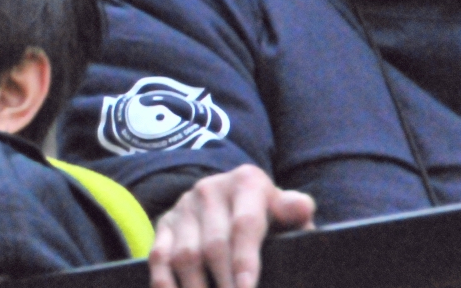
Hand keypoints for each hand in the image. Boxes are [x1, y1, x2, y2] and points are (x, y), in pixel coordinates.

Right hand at [148, 164, 313, 287]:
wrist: (232, 197)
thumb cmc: (269, 215)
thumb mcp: (285, 210)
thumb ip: (294, 213)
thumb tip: (302, 207)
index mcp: (246, 183)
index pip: (244, 225)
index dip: (245, 260)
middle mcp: (210, 190)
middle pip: (213, 246)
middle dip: (224, 284)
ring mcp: (184, 207)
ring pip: (185, 256)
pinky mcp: (165, 223)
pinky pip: (159, 257)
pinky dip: (165, 284)